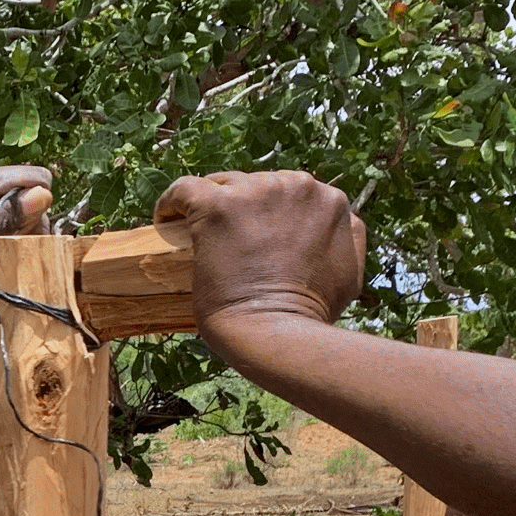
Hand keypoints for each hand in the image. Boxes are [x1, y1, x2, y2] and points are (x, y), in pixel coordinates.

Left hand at [153, 171, 366, 338]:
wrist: (277, 331)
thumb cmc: (312, 313)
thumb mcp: (350, 270)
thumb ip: (347, 236)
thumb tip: (340, 222)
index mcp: (329, 199)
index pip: (291, 193)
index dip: (269, 212)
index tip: (253, 233)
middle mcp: (297, 186)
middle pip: (258, 185)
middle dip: (242, 208)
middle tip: (224, 239)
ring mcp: (257, 193)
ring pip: (223, 185)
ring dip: (211, 205)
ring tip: (191, 230)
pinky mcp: (218, 206)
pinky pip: (185, 189)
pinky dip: (171, 202)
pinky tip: (164, 219)